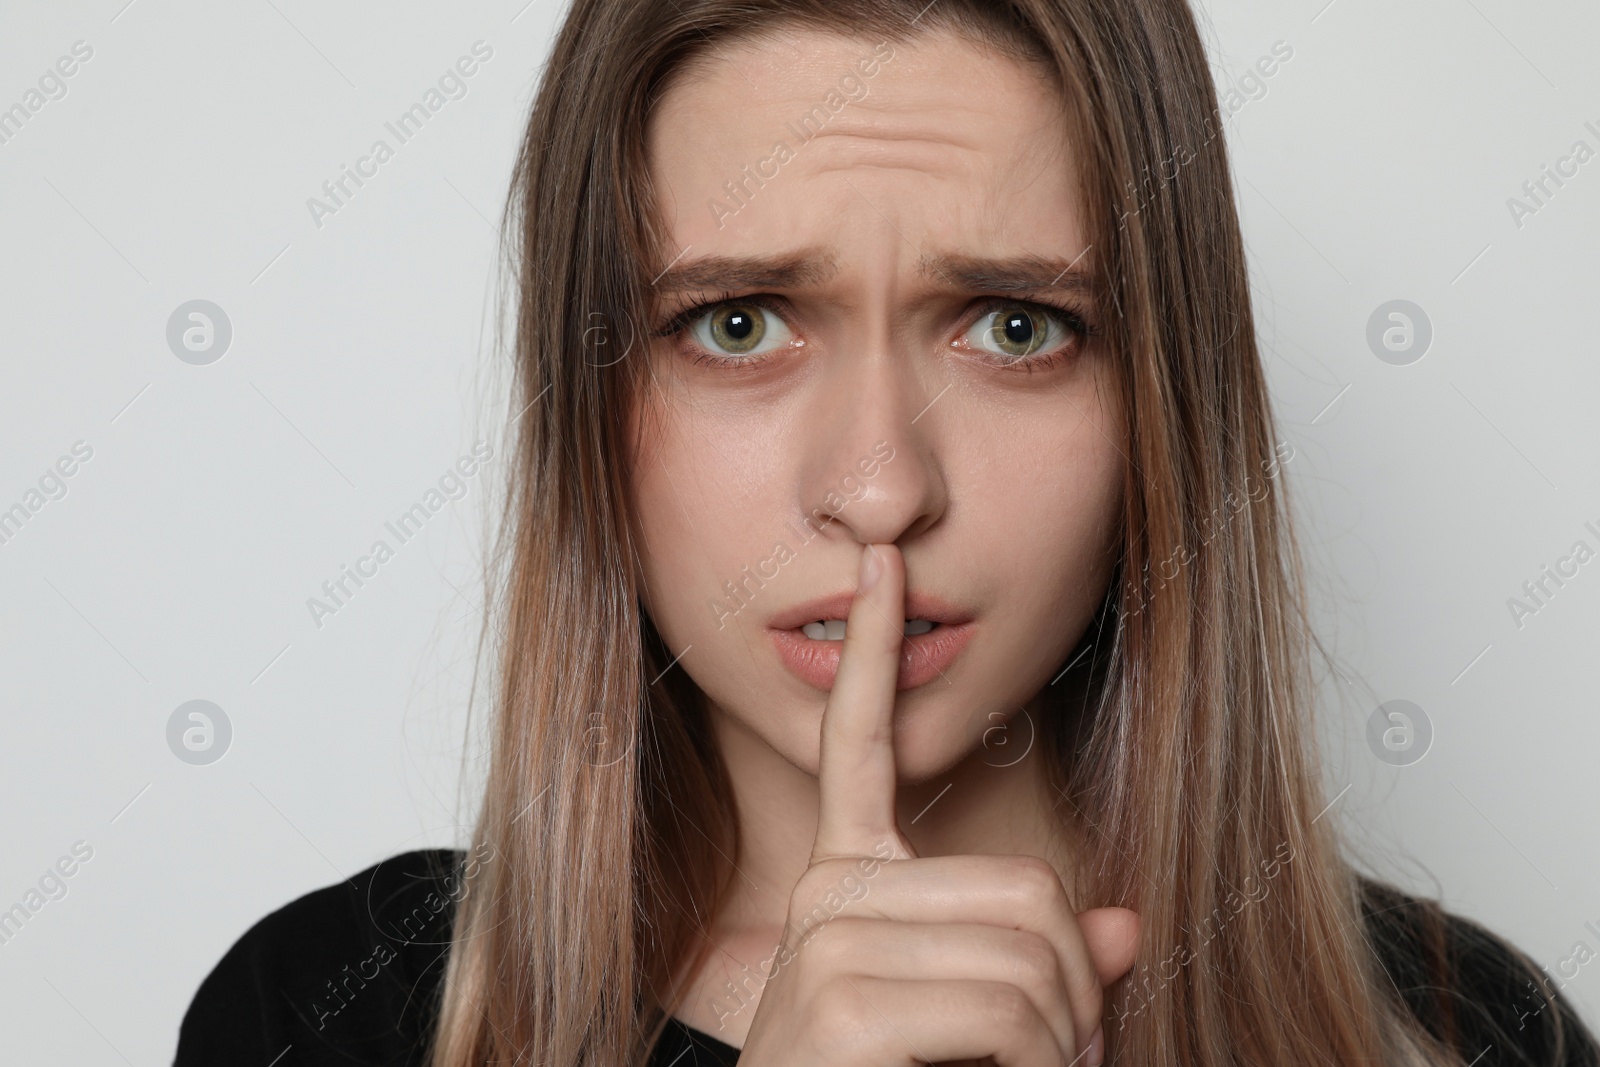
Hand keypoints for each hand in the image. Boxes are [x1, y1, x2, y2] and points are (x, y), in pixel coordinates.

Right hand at [736, 542, 1139, 1065]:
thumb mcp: (976, 1026)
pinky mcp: (844, 1003)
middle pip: (1029, 892)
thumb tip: (1124, 924)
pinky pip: (1009, 1008)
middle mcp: (826, 898)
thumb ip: (1042, 968)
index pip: (857, 746)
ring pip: (1034, 957)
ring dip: (1068, 1046)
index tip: (884, 562)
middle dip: (1079, 995)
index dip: (873, 649)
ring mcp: (827, 945)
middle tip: (1068, 1060)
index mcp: (845, 888)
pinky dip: (1044, 1065)